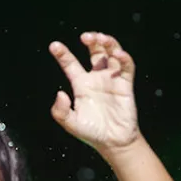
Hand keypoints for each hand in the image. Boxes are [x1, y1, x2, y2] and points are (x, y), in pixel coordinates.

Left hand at [48, 31, 139, 151]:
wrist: (113, 143)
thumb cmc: (91, 133)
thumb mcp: (70, 124)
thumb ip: (60, 111)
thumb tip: (60, 93)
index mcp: (81, 84)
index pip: (70, 64)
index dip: (62, 54)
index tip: (53, 46)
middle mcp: (96, 78)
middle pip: (94, 51)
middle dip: (91, 40)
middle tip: (85, 37)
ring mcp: (112, 79)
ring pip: (111, 53)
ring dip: (107, 43)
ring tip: (101, 38)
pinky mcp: (125, 84)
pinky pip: (126, 66)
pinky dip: (123, 57)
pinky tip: (117, 54)